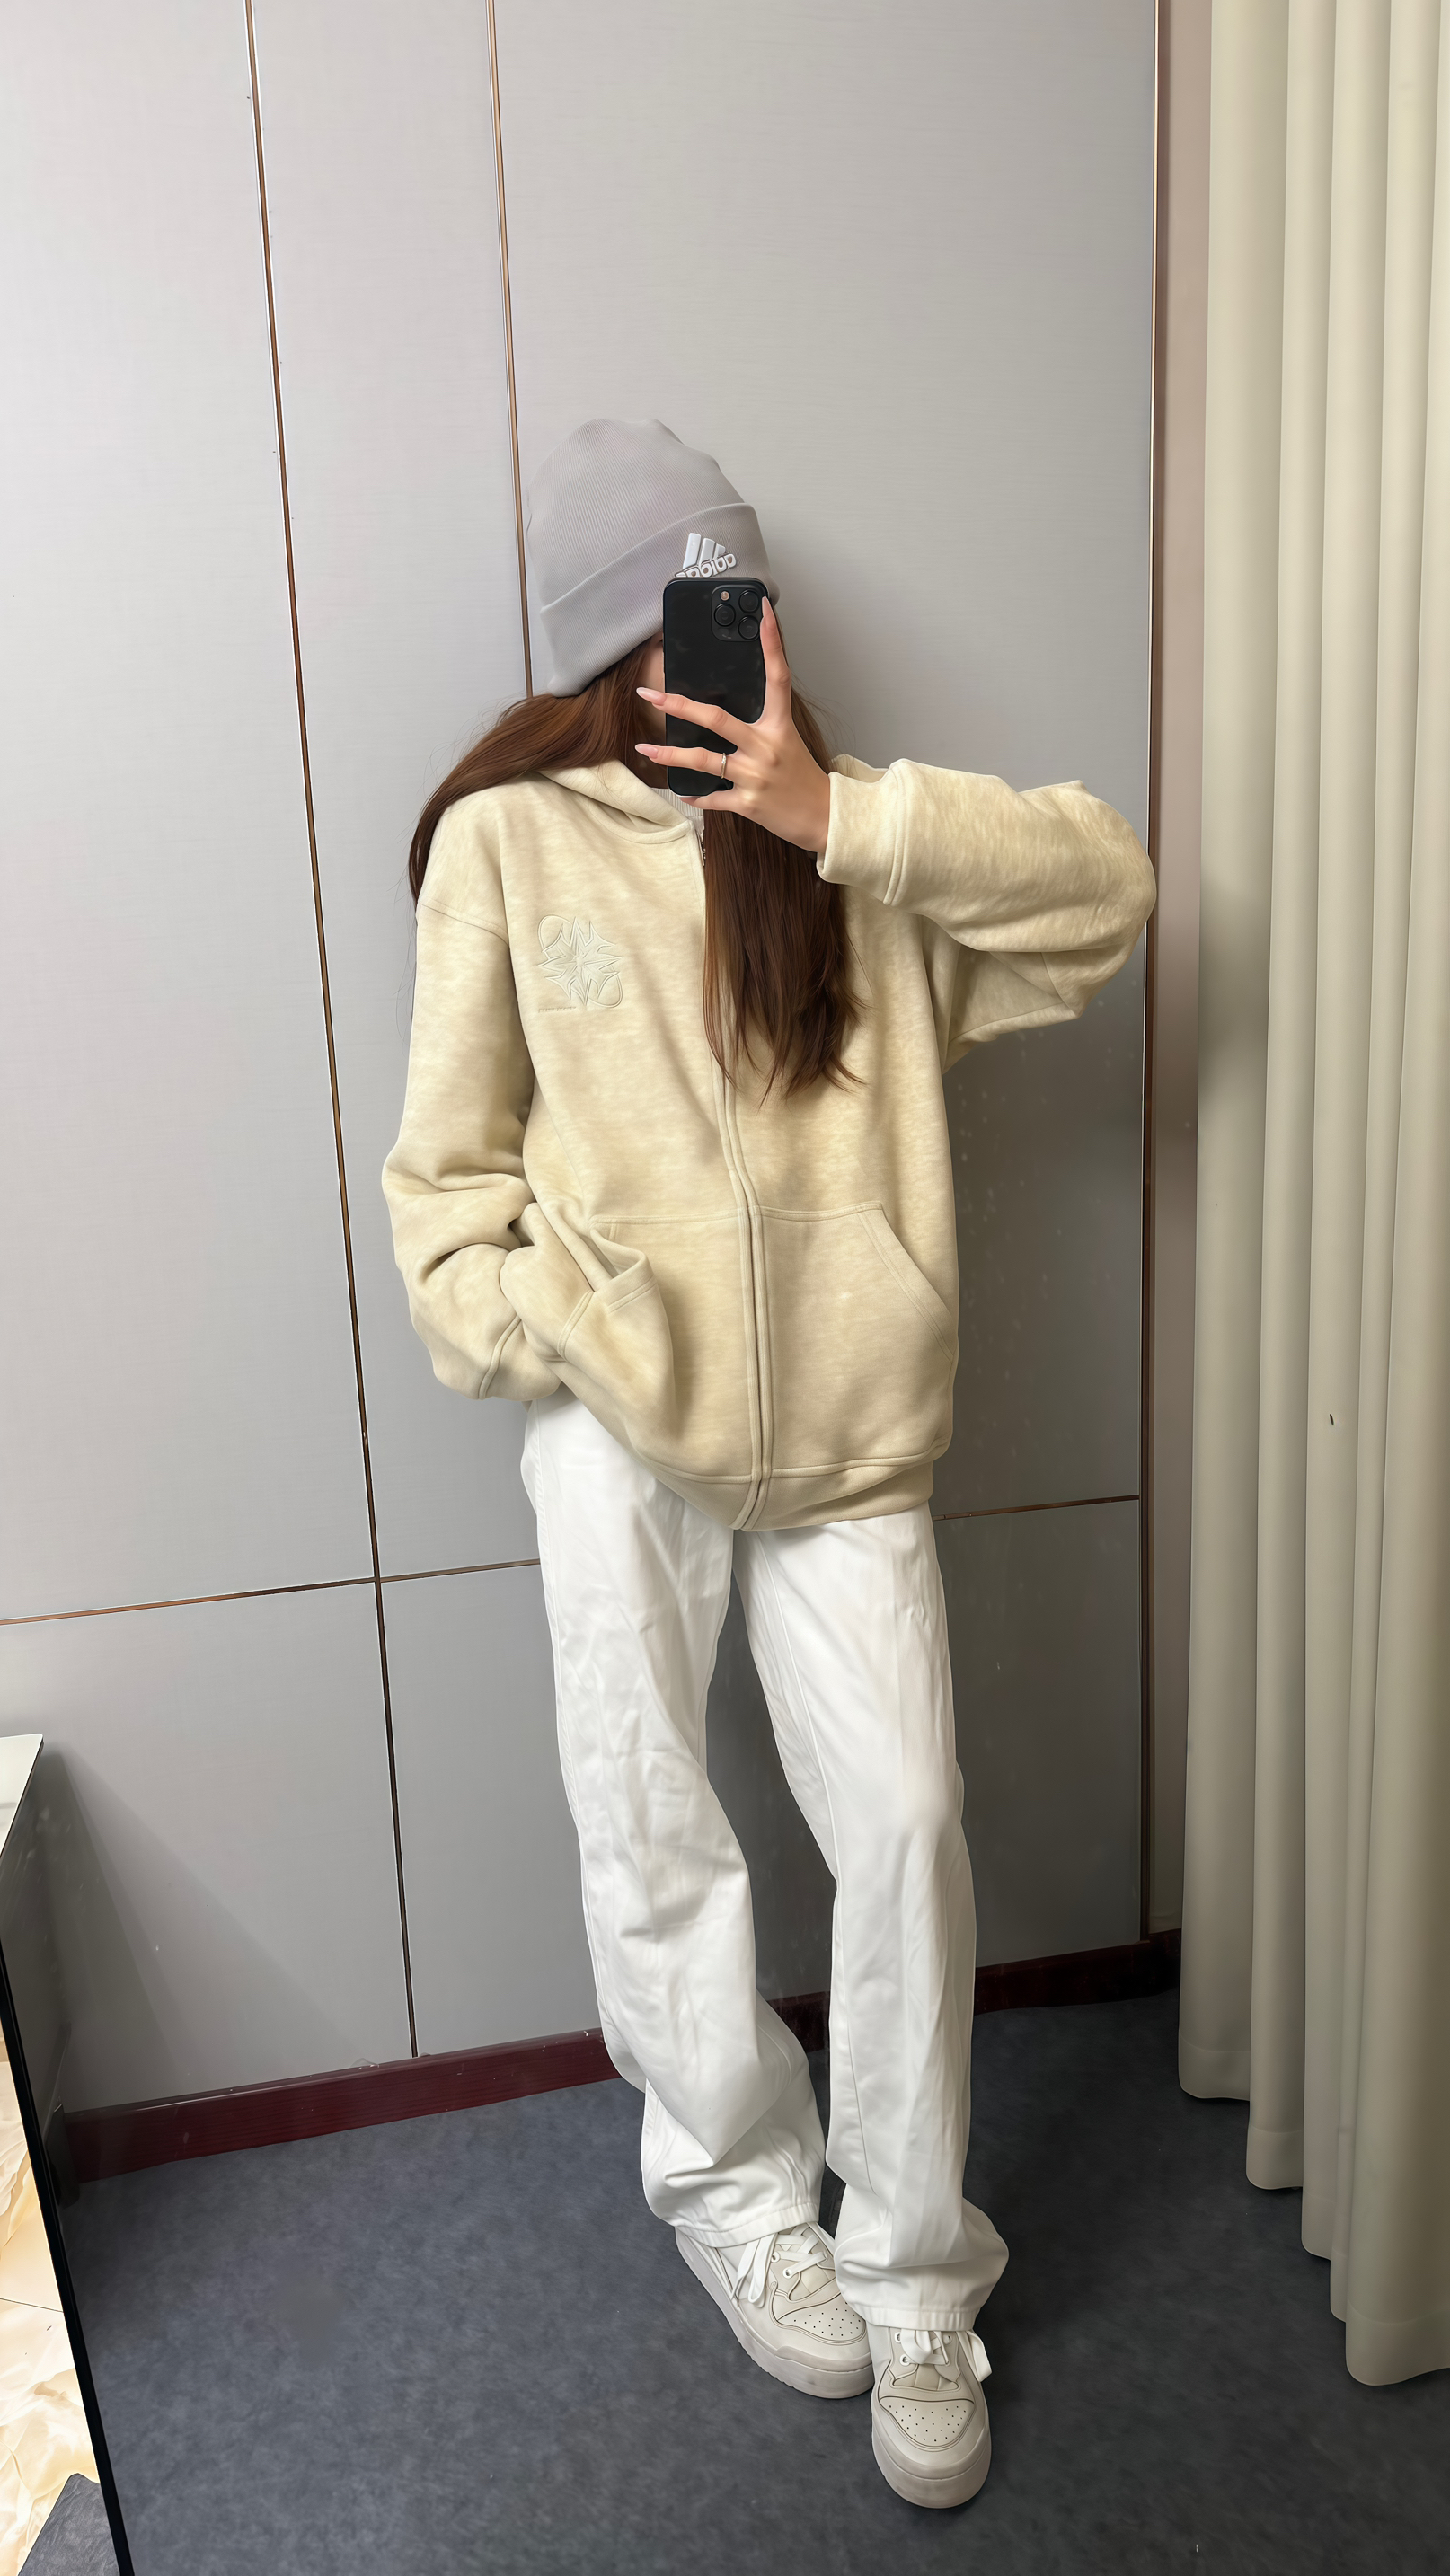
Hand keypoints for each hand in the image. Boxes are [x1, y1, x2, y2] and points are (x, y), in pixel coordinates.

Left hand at [634, 599, 831, 853]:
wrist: (824, 818)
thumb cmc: (802, 778)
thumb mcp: (788, 742)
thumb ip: (761, 726)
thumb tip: (725, 714)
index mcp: (779, 726)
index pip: (777, 676)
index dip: (772, 641)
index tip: (763, 609)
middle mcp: (766, 747)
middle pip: (717, 718)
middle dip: (679, 705)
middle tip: (650, 693)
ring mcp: (756, 775)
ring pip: (704, 760)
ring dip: (670, 755)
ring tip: (645, 748)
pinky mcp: (749, 803)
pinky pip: (713, 796)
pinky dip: (696, 794)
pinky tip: (682, 790)